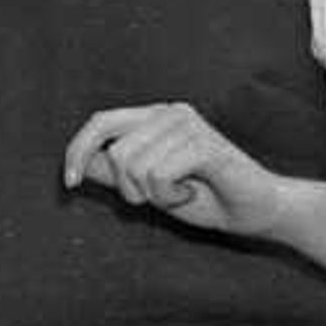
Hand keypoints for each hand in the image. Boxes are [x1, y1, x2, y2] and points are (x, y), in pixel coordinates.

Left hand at [63, 103, 288, 237]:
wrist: (257, 212)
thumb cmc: (207, 199)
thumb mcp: (151, 189)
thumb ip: (117, 174)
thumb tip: (82, 165)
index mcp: (154, 117)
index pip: (100, 122)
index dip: (77, 151)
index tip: (69, 184)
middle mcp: (169, 112)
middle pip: (115, 153)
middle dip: (130, 189)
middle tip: (161, 196)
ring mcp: (188, 124)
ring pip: (135, 168)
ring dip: (155, 196)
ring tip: (181, 193)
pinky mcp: (203, 144)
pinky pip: (159, 175)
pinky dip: (170, 196)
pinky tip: (191, 192)